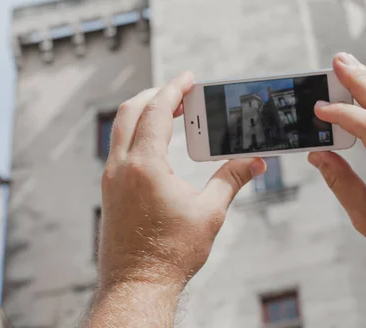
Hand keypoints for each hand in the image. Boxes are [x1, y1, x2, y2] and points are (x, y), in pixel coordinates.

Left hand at [98, 72, 265, 290]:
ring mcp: (111, 179)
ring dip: (145, 113)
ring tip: (172, 113)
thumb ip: (231, 179)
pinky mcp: (110, 191)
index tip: (189, 78)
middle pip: (130, 111)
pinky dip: (138, 133)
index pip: (156, 111)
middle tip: (181, 93)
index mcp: (145, 166)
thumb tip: (255, 162)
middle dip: (156, 95)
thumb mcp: (209, 212)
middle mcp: (121, 167)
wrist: (137, 285)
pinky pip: (120, 147)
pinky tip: (159, 144)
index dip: (174, 90)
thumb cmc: (171, 253)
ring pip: (121, 129)